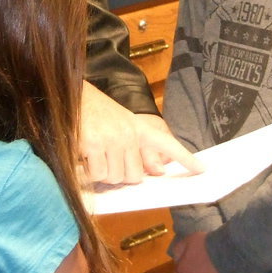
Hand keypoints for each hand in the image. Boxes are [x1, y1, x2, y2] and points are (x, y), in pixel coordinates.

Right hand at [80, 83, 203, 184]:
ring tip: (93, 155)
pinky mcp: (92, 144)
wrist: (69, 94)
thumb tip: (157, 170)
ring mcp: (111, 138)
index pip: (167, 143)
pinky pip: (96, 175)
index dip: (185, 157)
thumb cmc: (95, 114)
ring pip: (114, 177)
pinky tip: (83, 157)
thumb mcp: (121, 125)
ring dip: (102, 174)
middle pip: (133, 176)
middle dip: (119, 175)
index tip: (202, 169)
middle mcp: (128, 132)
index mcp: (138, 127)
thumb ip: (140, 147)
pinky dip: (88, 173)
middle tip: (106, 160)